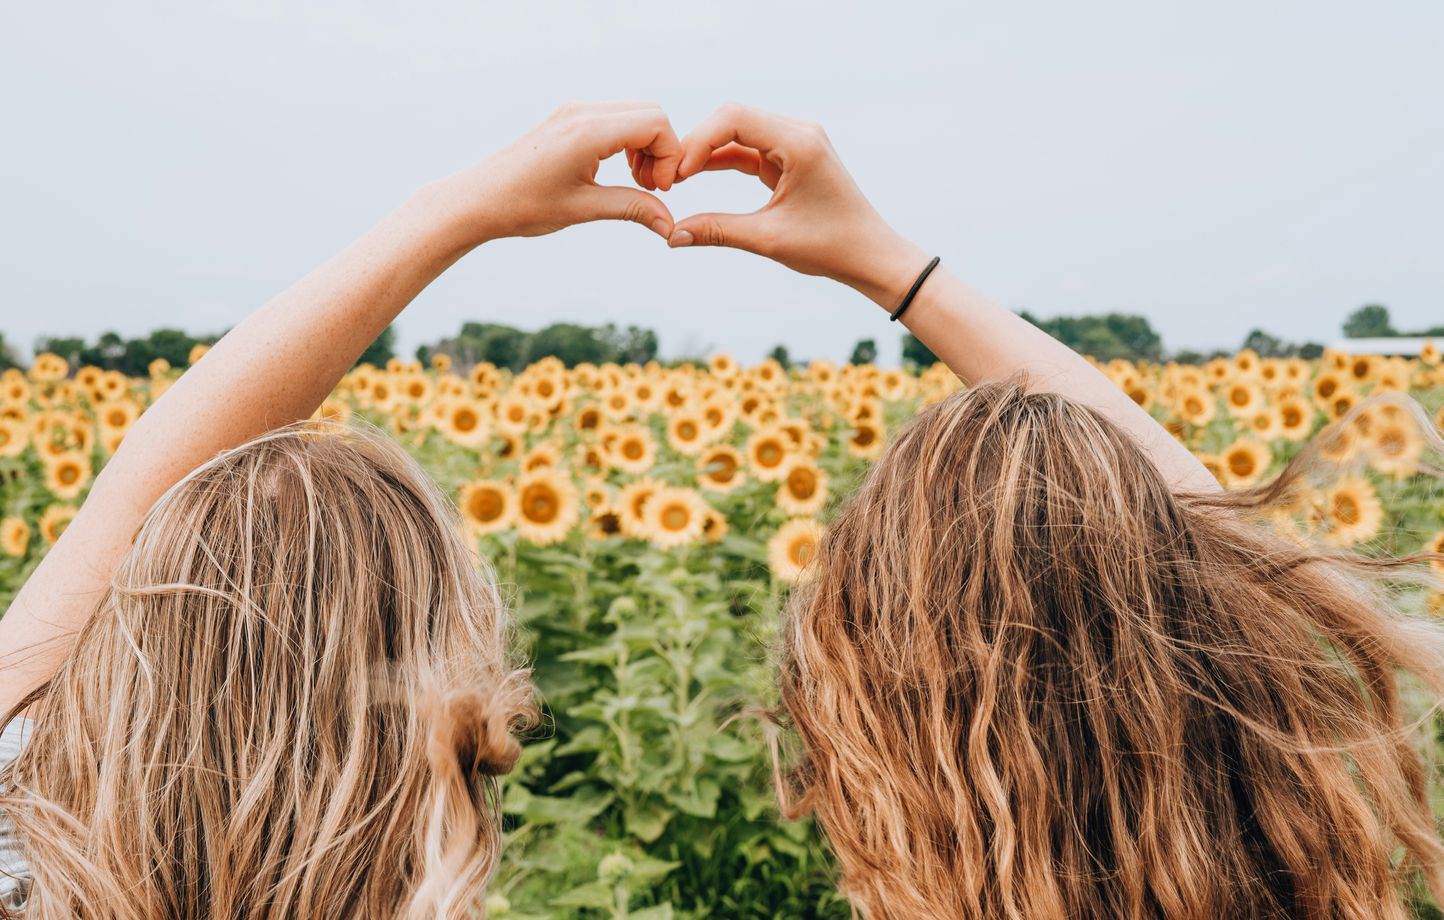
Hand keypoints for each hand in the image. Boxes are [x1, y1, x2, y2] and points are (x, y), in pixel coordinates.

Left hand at [431, 100, 682, 245]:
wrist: (478, 199)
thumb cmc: (523, 206)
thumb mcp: (583, 209)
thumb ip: (633, 208)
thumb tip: (670, 225)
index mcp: (588, 131)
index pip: (656, 123)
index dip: (669, 157)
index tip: (658, 190)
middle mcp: (582, 112)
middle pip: (651, 113)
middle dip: (661, 150)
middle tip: (650, 188)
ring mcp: (574, 111)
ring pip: (635, 114)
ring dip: (646, 147)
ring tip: (635, 184)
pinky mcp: (568, 118)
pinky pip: (615, 119)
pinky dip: (628, 143)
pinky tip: (618, 172)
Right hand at [667, 103, 930, 309]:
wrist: (870, 254)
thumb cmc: (831, 247)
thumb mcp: (769, 240)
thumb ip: (718, 231)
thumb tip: (672, 236)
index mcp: (799, 142)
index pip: (734, 118)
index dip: (698, 141)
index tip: (676, 174)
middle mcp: (799, 131)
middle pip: (733, 118)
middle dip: (697, 143)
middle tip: (668, 176)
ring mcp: (796, 140)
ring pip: (738, 132)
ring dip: (707, 152)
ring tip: (675, 178)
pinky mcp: (791, 155)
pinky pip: (748, 149)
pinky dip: (722, 161)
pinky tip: (694, 176)